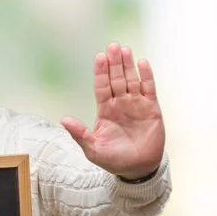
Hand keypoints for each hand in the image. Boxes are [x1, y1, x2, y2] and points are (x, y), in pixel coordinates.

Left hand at [61, 42, 164, 179]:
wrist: (138, 169)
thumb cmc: (113, 160)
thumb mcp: (92, 149)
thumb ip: (79, 134)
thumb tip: (64, 119)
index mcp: (105, 110)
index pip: (101, 86)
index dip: (101, 72)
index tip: (99, 57)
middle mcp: (120, 103)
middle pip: (116, 78)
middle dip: (114, 63)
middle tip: (112, 46)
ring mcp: (136, 104)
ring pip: (131, 80)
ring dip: (128, 65)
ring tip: (124, 49)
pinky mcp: (152, 109)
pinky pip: (149, 89)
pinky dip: (146, 76)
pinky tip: (142, 63)